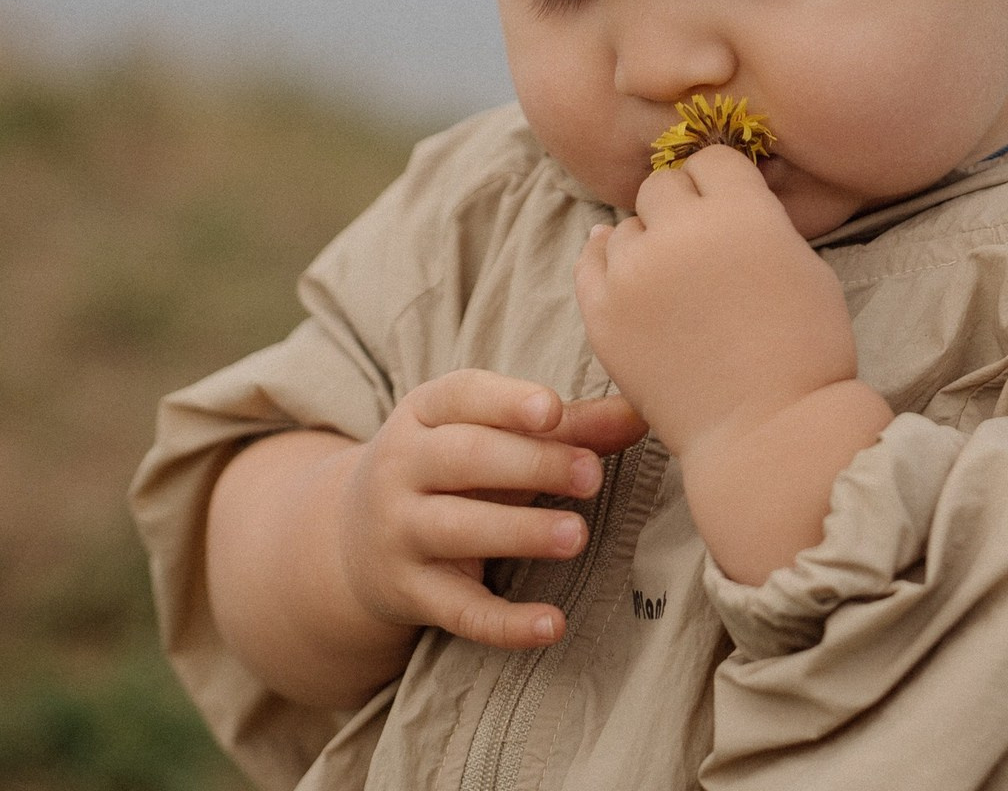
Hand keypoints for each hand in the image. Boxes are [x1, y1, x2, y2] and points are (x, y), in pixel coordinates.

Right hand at [339, 369, 645, 649]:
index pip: (463, 396)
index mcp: (425, 412)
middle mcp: (402, 466)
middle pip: (466, 458)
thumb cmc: (453, 468)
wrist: (352, 538)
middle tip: (591, 476)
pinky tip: (553, 625)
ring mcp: (399, 531)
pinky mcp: (408, 593)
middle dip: (531, 465)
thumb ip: (567, 425)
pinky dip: (505, 623)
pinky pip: (458, 611)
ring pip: (458, 529)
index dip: (508, 401)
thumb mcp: (491, 433)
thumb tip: (641, 413)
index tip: (553, 410)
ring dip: (520, 532)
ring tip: (578, 536)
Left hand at [574, 146, 858, 458]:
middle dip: (681, 207)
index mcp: (741, 213)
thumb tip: (720, 196)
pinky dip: (607, 262)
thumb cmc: (805, 351)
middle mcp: (680, 232)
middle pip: (661, 186)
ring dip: (647, 243)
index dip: (722, 183)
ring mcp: (634, 274)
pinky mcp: (603, 314)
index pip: (712, 160)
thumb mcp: (806, 264)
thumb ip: (758, 220)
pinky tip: (625, 270)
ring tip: (674, 284)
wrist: (770, 434)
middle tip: (700, 246)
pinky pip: (589, 263)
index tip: (728, 206)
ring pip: (625, 227)